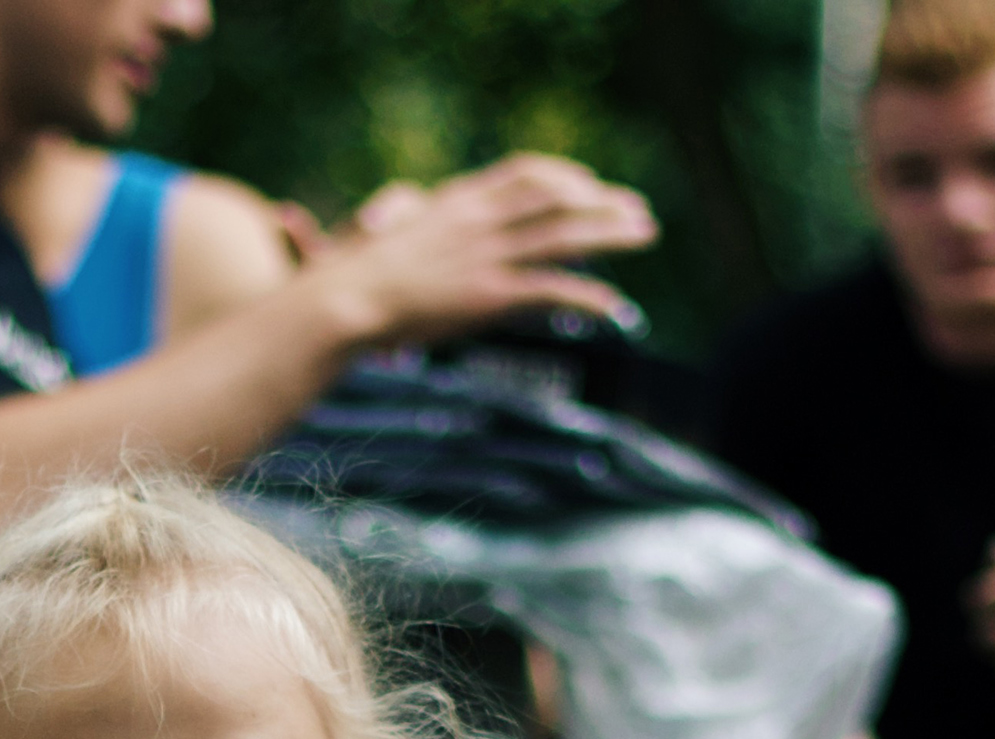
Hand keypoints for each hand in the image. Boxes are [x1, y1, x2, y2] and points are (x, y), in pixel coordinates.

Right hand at [305, 154, 656, 346]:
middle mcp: (481, 219)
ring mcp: (488, 255)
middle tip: (638, 210)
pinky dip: (589, 297)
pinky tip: (614, 308)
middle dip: (603, 203)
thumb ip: (417, 219)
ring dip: (611, 234)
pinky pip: (553, 290)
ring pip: (566, 236)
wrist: (349, 297)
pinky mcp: (490, 294)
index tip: (589, 186)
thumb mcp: (393, 231)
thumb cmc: (358, 272)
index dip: (565, 177)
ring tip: (645, 234)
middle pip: (558, 199)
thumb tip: (411, 215)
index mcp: (460, 199)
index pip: (525, 172)